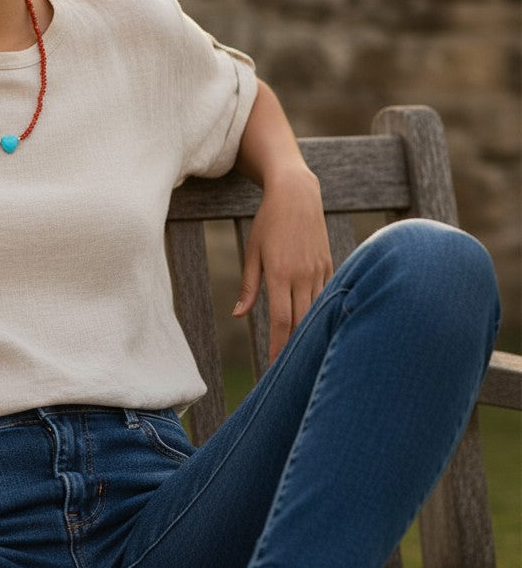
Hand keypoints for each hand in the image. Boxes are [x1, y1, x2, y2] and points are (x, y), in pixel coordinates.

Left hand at [233, 165, 331, 361]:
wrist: (297, 194)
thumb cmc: (268, 222)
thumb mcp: (252, 251)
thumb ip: (248, 285)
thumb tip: (238, 315)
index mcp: (280, 274)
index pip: (280, 320)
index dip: (278, 346)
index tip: (274, 367)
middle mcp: (302, 275)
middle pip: (300, 321)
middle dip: (294, 348)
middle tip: (288, 372)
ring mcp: (319, 270)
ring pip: (316, 311)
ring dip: (310, 334)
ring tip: (304, 356)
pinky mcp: (329, 265)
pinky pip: (327, 296)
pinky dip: (323, 313)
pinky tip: (319, 328)